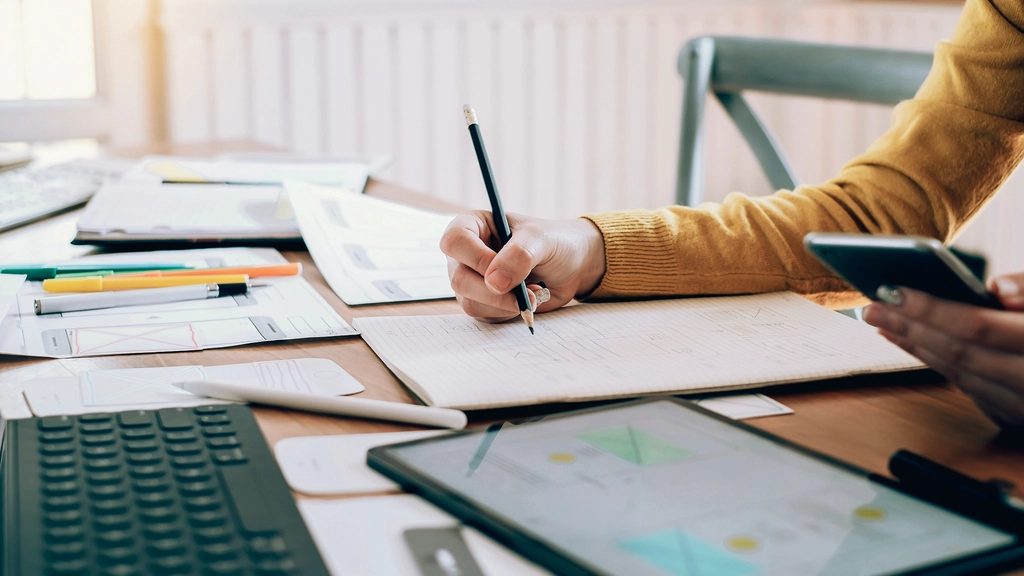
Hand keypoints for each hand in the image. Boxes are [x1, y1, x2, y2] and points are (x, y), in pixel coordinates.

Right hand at [439, 211, 605, 321]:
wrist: (572, 266)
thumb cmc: (555, 242)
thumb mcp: (541, 239)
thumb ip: (519, 255)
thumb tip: (494, 282)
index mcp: (473, 226)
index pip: (455, 241)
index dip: (476, 259)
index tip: (502, 271)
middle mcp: (466, 254)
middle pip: (459, 279)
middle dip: (494, 292)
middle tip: (527, 293)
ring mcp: (472, 280)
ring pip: (470, 302)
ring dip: (505, 304)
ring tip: (532, 291)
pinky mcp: (483, 303)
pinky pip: (485, 316)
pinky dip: (509, 312)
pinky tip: (526, 300)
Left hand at [863, 272, 1023, 428]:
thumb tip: (996, 287)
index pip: (976, 326)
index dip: (931, 309)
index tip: (892, 292)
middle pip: (957, 352)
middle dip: (909, 327)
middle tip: (872, 308)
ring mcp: (1022, 405)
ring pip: (958, 375)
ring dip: (916, 347)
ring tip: (883, 324)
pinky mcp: (1015, 415)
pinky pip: (967, 389)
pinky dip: (936, 364)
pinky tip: (914, 346)